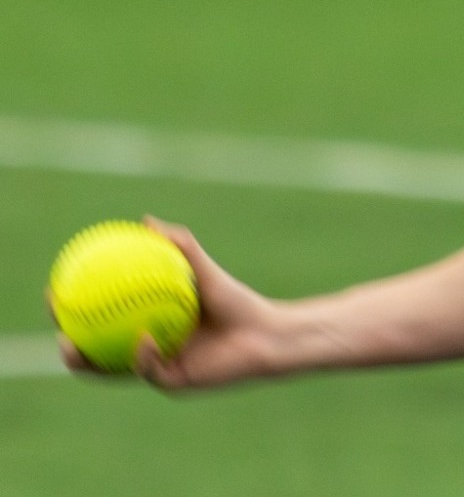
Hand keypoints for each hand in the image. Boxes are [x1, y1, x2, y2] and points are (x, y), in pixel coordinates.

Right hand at [58, 217, 295, 390]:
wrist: (265, 333)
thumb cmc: (236, 301)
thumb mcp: (204, 270)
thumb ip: (179, 247)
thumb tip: (145, 221)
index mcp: (145, 325)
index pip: (99, 321)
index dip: (73, 310)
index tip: (55, 289)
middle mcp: (145, 349)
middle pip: (93, 352)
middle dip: (67, 341)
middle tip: (56, 321)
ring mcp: (156, 369)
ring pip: (110, 371)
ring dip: (87, 361)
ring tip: (73, 343)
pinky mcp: (172, 383)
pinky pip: (149, 371)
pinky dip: (144, 355)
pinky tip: (143, 337)